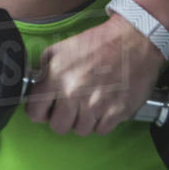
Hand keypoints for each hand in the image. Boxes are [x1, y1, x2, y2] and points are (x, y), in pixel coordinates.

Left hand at [24, 15, 165, 135]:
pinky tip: (103, 106)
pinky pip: (102, 129)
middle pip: (58, 127)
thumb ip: (43, 71)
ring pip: (81, 130)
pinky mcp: (118, 111)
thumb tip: (35, 89)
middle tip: (70, 107)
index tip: (46, 109)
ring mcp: (97, 104)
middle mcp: (75, 93)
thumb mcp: (60, 49)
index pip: (35, 112)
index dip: (39, 112)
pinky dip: (102, 121)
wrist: (133, 39)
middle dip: (62, 118)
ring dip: (83, 120)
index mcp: (57, 77)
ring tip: (89, 103)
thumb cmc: (99, 43)